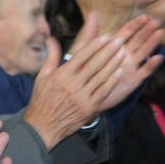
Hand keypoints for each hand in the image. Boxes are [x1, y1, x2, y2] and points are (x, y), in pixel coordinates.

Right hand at [24, 14, 133, 148]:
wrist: (43, 127)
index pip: (81, 56)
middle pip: (94, 64)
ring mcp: (82, 97)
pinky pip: (103, 92)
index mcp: (61, 75)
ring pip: (101, 77)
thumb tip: (51, 38)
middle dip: (108, 51)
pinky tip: (120, 72)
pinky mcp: (89, 108)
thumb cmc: (41, 100)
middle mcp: (73, 85)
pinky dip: (112, 81)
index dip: (95, 45)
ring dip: (113, 64)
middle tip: (119, 40)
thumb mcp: (42, 77)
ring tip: (123, 52)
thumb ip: (51, 57)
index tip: (106, 36)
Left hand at [94, 14, 163, 111]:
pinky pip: (144, 72)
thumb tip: (94, 13)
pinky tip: (158, 57)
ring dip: (151, 43)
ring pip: (143, 53)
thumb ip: (90, 33)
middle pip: (138, 40)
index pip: (127, 32)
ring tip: (159, 33)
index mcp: (114, 47)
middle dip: (147, 30)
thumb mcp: (85, 51)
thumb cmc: (84, 72)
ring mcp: (130, 67)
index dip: (136, 24)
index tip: (145, 16)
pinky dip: (151, 65)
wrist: (86, 94)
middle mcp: (125, 55)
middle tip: (156, 21)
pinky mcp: (133, 81)